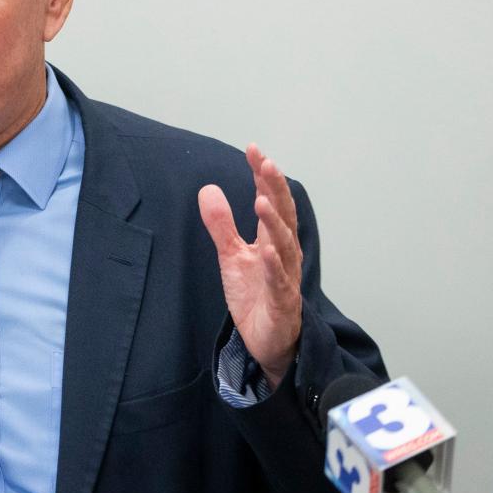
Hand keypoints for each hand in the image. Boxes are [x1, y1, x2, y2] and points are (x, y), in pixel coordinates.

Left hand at [198, 144, 302, 387]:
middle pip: (284, 217)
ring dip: (274, 223)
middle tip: (266, 164)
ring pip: (284, 246)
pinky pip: (279, 283)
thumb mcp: (231, 256)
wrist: (265, 342)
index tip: (254, 150)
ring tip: (261, 201)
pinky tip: (266, 251)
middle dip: (275, 190)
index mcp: (273, 240)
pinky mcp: (281, 303)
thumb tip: (207, 189)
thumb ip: (221, 225)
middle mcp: (284, 254)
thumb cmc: (255, 295)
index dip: (263, 177)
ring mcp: (285, 278)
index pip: (271, 201)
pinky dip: (274, 266)